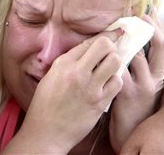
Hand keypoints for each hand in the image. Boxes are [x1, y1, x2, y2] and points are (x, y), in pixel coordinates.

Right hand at [7, 34, 122, 153]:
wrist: (45, 133)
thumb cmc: (45, 105)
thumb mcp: (51, 76)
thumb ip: (69, 62)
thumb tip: (88, 51)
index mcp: (63, 63)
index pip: (90, 41)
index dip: (106, 35)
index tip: (116, 32)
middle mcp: (77, 72)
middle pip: (105, 46)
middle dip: (112, 47)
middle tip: (111, 54)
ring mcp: (90, 88)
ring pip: (115, 62)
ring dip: (115, 64)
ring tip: (110, 70)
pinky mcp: (99, 103)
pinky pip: (117, 83)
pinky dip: (116, 82)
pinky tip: (109, 85)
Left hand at [119, 16, 163, 153]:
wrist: (131, 132)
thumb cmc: (135, 106)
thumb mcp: (146, 86)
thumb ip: (142, 68)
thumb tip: (135, 45)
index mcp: (158, 77)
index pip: (162, 48)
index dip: (157, 29)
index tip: (148, 14)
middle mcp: (152, 80)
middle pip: (145, 48)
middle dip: (135, 31)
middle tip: (127, 17)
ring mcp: (139, 87)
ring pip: (128, 55)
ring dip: (118, 42)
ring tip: (111, 32)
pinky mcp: (124, 92)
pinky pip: (116, 68)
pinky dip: (108, 58)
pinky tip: (100, 51)